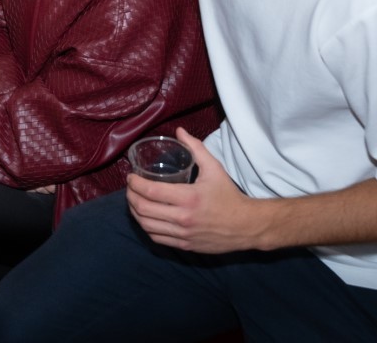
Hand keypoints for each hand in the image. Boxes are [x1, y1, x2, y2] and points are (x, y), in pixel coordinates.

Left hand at [125, 128, 262, 254]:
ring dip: (135, 213)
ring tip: (134, 202)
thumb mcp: (214, 168)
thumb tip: (179, 131)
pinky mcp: (185, 245)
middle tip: (130, 188)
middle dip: (130, 197)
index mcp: (188, 198)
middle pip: (143, 209)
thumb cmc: (228, 195)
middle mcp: (183, 218)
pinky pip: (157, 238)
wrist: (246, 226)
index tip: (130, 177)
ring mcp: (183, 234)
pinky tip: (145, 218)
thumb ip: (195, 148)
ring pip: (147, 226)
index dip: (134, 184)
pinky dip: (146, 228)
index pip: (150, 191)